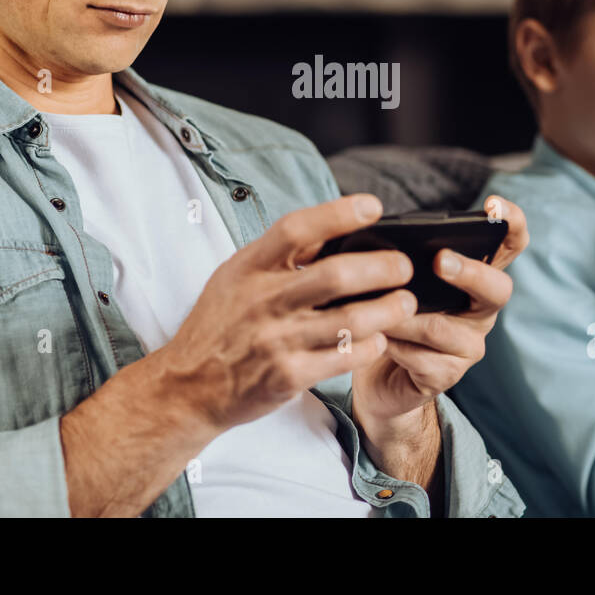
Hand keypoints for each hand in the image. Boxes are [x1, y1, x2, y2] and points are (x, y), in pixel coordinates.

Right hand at [159, 193, 415, 434]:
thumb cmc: (220, 324)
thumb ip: (280, 255)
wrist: (189, 386)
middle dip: (381, 268)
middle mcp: (262, 301)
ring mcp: (276, 340)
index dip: (338, 213)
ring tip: (406, 302)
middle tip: (404, 266)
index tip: (374, 207)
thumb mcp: (236, 277)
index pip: (296, 229)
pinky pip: (344, 358)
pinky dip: (370, 346)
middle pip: (335, 276)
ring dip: (387, 310)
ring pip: (349, 321)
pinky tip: (380, 338)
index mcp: (249, 267)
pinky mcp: (288, 376)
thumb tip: (334, 228)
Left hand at [350, 195, 528, 439]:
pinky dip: (394, 346)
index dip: (510, 223)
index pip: (510, 246)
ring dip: (404, 317)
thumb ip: (404, 261)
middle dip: (469, 272)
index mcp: (475, 278)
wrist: (377, 376)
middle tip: (440, 261)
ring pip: (443, 328)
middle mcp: (481, 311)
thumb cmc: (392, 313)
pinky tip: (376, 340)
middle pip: (497, 289)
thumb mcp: (399, 281)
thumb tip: (388, 245)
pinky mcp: (447, 376)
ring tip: (374, 309)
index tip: (492, 205)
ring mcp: (469, 346)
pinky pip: (422, 359)